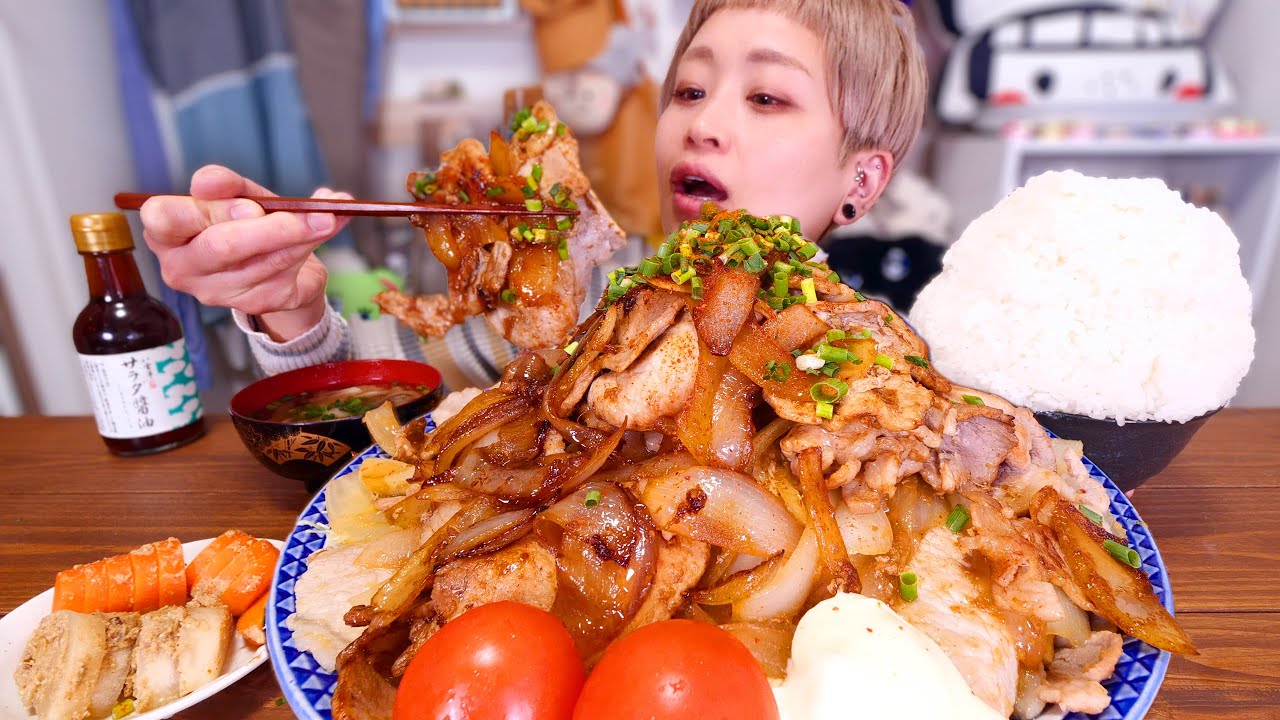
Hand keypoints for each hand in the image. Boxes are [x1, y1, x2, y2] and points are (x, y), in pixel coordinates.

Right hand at [139, 165, 351, 341]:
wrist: (272, 262)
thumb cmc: (242, 221)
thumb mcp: (240, 195)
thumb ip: (240, 186)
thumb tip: (247, 185)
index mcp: (166, 231)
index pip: (165, 217)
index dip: (212, 210)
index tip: (250, 206)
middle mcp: (182, 267)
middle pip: (221, 246)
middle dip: (272, 228)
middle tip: (314, 214)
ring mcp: (216, 292)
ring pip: (262, 261)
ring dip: (302, 236)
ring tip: (326, 218)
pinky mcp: (253, 303)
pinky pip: (284, 275)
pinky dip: (308, 250)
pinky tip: (320, 235)